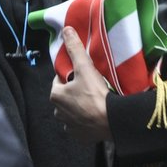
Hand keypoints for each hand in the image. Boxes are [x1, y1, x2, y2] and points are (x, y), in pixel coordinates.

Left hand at [50, 28, 112, 143]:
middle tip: (91, 87)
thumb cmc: (95, 94)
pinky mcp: (79, 136)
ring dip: (80, 107)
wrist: (111, 120)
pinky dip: (86, 121)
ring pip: (72, 112)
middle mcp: (58, 112)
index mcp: (56, 95)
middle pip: (66, 96)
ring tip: (95, 101)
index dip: (71, 76)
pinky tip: (96, 115)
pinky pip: (80, 126)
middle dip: (75, 92)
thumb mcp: (84, 67)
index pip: (60, 80)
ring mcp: (68, 126)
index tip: (83, 75)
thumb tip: (66, 30)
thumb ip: (75, 49)